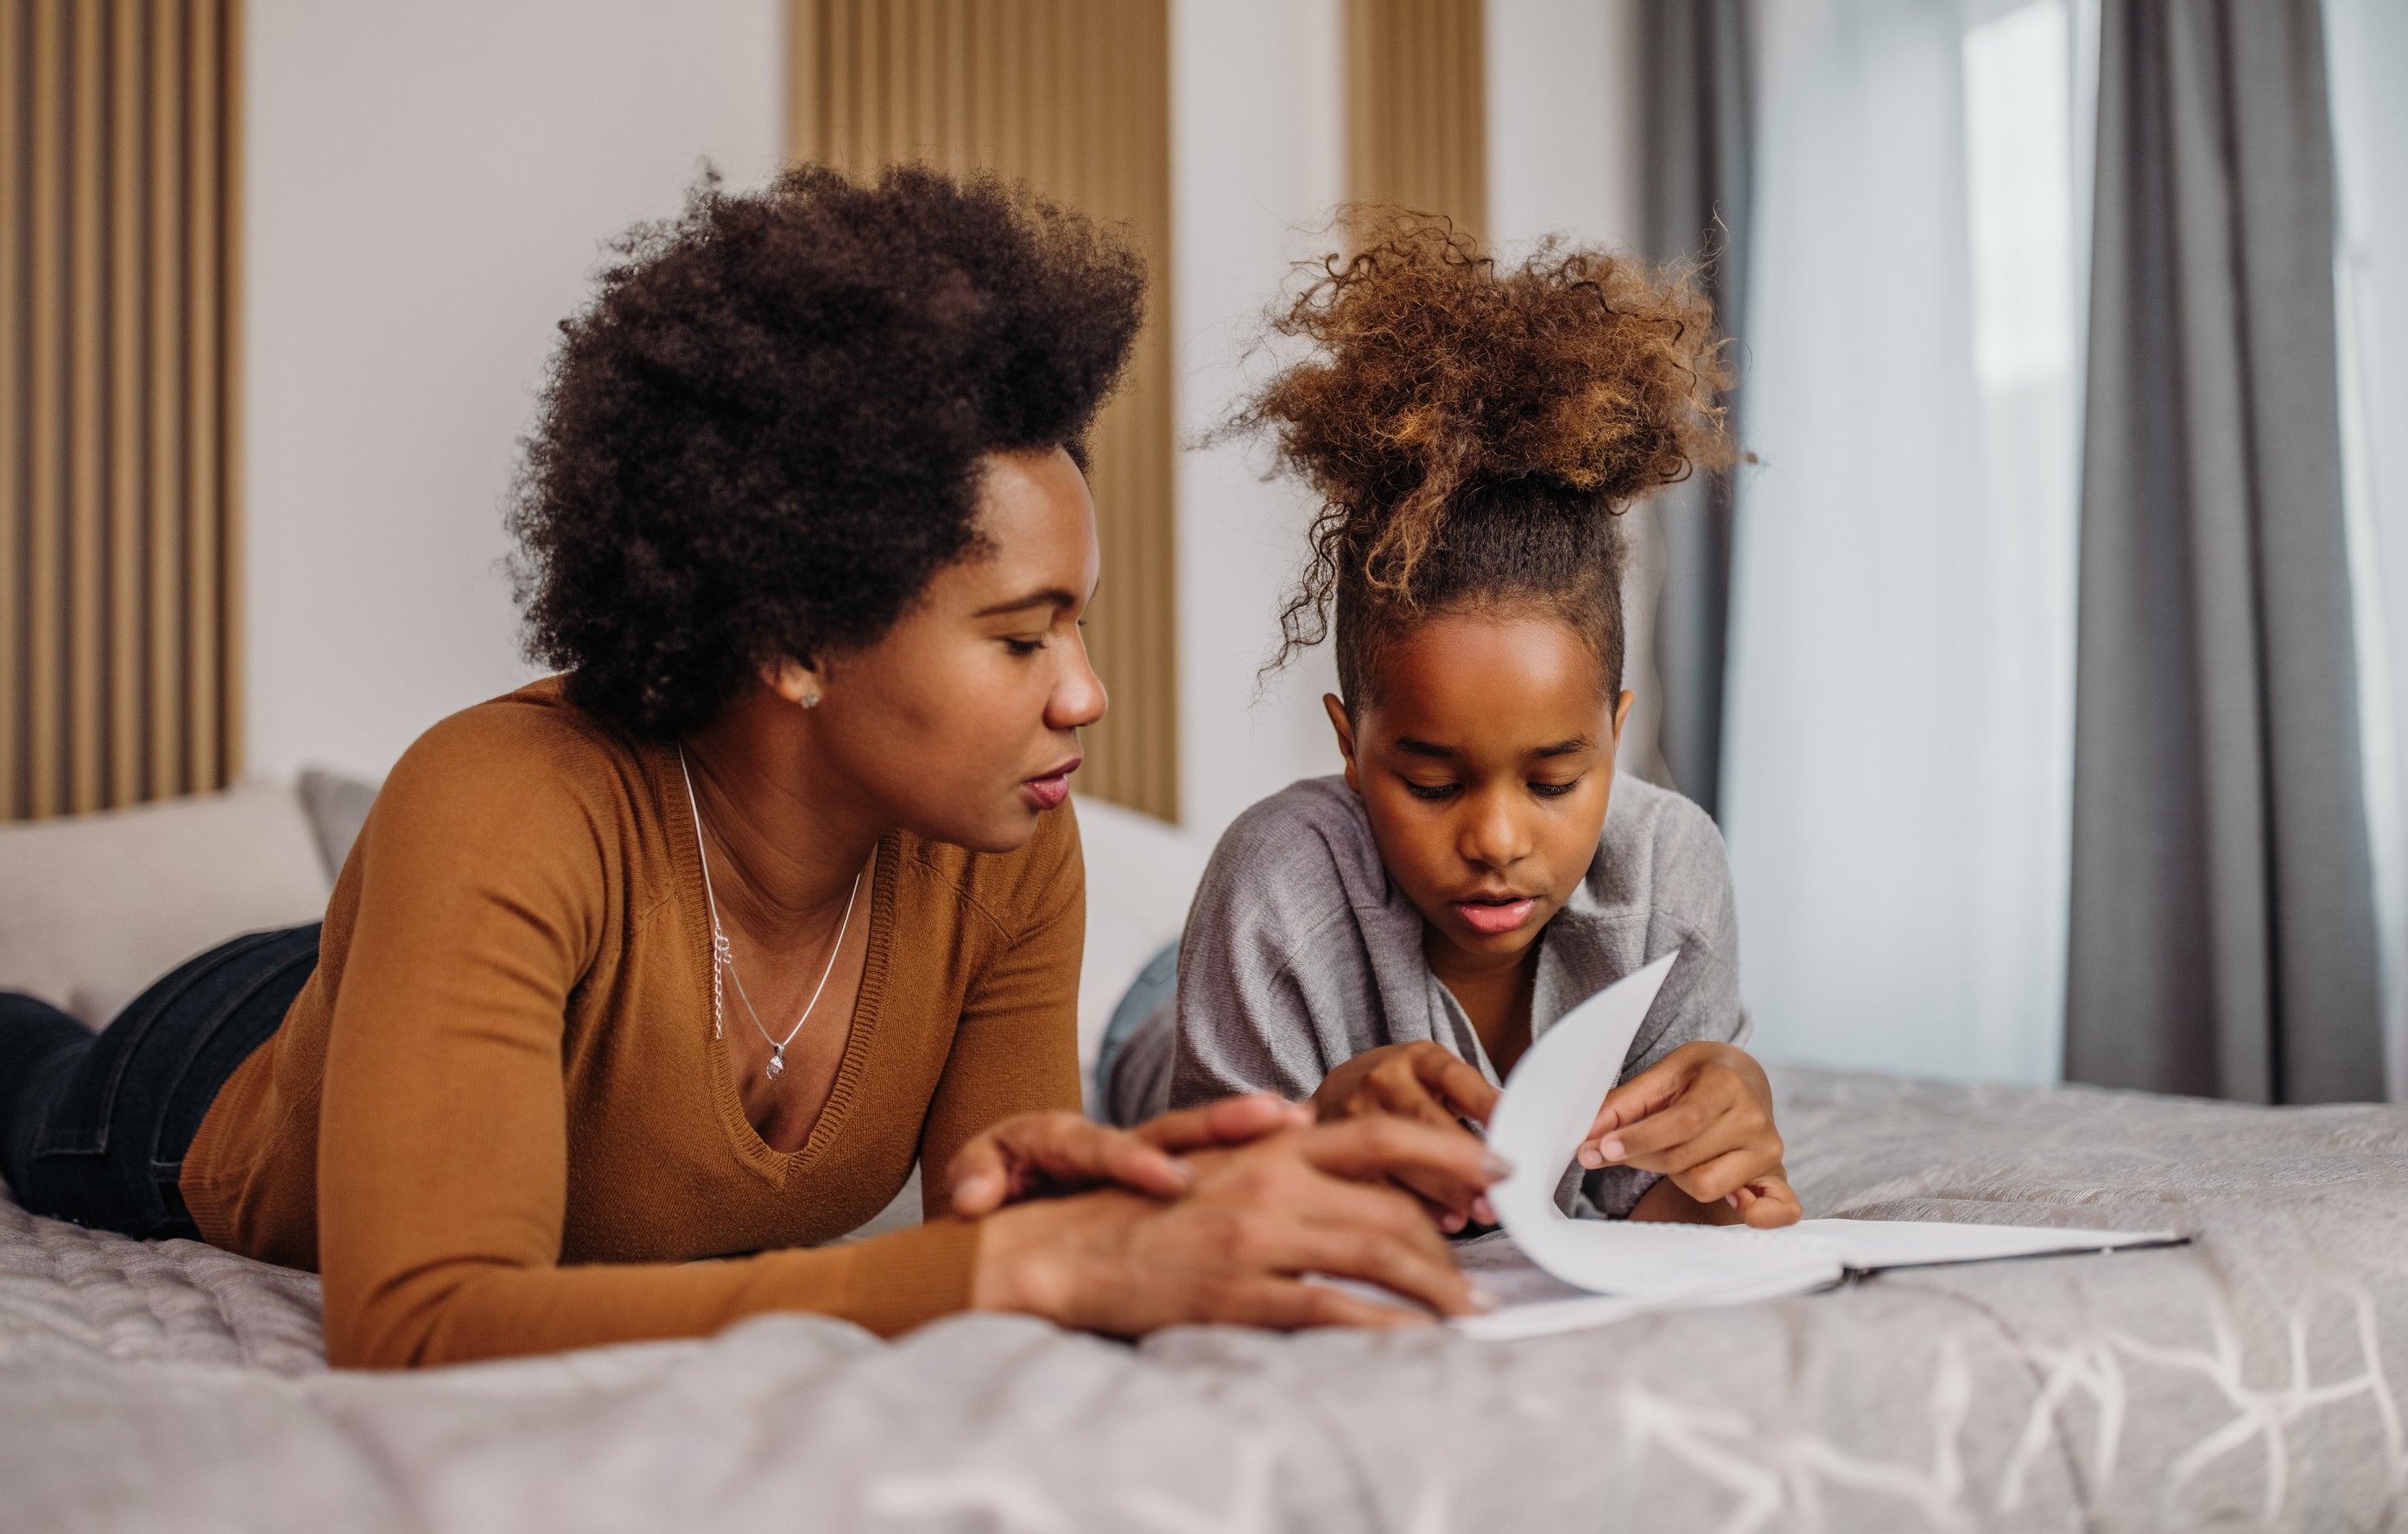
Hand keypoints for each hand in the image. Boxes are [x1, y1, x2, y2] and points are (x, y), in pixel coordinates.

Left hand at [948, 1095, 1311, 1216]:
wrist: (1002, 1183)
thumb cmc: (991, 1182)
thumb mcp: (972, 1174)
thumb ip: (972, 1177)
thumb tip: (973, 1198)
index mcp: (1061, 1139)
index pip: (1101, 1148)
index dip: (1135, 1162)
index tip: (1169, 1180)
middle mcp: (1112, 1141)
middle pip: (1169, 1128)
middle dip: (1220, 1124)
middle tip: (1274, 1116)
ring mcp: (1142, 1155)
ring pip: (1200, 1142)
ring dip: (1250, 1133)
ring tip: (1303, 1122)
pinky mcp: (1163, 1175)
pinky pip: (1212, 1164)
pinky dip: (1256, 1156)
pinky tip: (1306, 1154)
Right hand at [969, 1117, 1507, 1333]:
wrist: (1066, 1250)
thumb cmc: (1143, 1209)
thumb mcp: (1213, 1159)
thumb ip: (1274, 1149)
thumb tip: (1327, 1133)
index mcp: (1271, 1145)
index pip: (1383, 1134)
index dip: (1450, 1150)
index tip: (1500, 1169)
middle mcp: (1271, 1181)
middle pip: (1393, 1206)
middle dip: (1452, 1245)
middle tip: (1484, 1275)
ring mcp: (1256, 1239)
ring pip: (1376, 1257)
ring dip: (1437, 1289)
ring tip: (1470, 1313)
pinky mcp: (1237, 1294)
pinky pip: (1331, 1311)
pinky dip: (1384, 1327)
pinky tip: (1414, 1341)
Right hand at [1309, 1042, 1502, 1231]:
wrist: (1340, 1088)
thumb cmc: (1405, 1089)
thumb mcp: (1436, 1078)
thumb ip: (1470, 1102)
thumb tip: (1512, 1141)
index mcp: (1417, 1060)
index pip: (1454, 1077)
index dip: (1483, 1103)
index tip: (1511, 1129)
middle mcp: (1384, 1081)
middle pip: (1424, 1121)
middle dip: (1462, 1161)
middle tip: (1497, 1192)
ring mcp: (1355, 1114)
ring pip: (1397, 1155)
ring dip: (1443, 1191)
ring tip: (1478, 1213)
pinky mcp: (1336, 1148)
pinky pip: (1377, 1183)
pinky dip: (1416, 1207)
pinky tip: (1446, 1222)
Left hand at [1580, 1042, 1797, 1227]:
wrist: (1743, 1078)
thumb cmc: (1698, 1078)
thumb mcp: (1662, 1076)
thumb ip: (1624, 1105)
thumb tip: (1587, 1136)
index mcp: (1727, 1083)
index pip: (1682, 1123)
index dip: (1638, 1139)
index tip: (1601, 1148)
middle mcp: (1755, 1118)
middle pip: (1684, 1158)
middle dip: (1643, 1157)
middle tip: (1620, 1149)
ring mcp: (1769, 1150)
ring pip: (1705, 1185)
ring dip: (1675, 1176)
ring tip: (1674, 1152)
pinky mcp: (1776, 1177)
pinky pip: (1773, 1210)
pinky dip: (1758, 1214)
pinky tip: (1736, 1203)